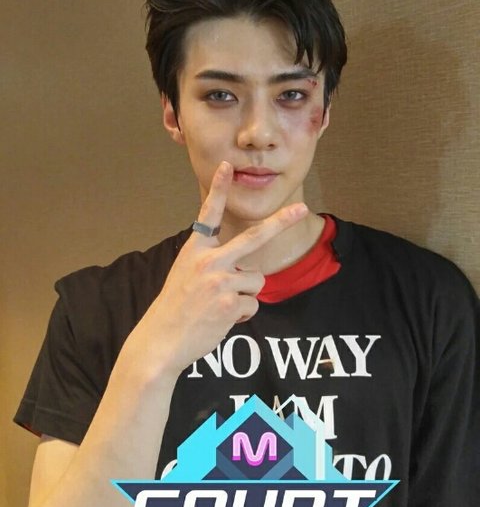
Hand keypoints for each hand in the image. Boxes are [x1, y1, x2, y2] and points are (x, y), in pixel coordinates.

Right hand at [121, 161, 307, 378]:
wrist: (161, 339)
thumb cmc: (174, 308)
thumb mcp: (184, 274)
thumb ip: (211, 262)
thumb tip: (245, 267)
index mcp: (195, 250)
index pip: (209, 215)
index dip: (219, 189)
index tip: (227, 167)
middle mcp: (209, 260)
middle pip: (255, 237)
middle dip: (281, 222)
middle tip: (301, 210)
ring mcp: (221, 281)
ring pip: (257, 280)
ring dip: (245, 295)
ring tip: (220, 306)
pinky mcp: (230, 303)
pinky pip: (252, 304)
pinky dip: (241, 315)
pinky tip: (221, 319)